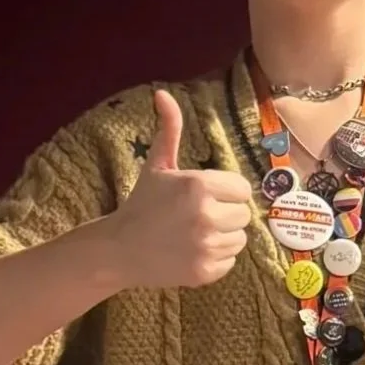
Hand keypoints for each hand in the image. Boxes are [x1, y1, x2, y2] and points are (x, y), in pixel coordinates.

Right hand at [110, 91, 251, 288]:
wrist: (120, 249)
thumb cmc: (143, 204)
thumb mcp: (157, 164)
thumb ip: (169, 130)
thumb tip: (163, 94)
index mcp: (199, 185)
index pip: (241, 188)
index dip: (227, 191)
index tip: (207, 195)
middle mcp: (206, 215)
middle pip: (243, 214)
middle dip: (226, 213)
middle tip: (199, 215)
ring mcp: (207, 246)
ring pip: (239, 239)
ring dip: (223, 236)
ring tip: (196, 233)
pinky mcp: (206, 271)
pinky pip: (230, 261)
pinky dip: (216, 258)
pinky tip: (193, 251)